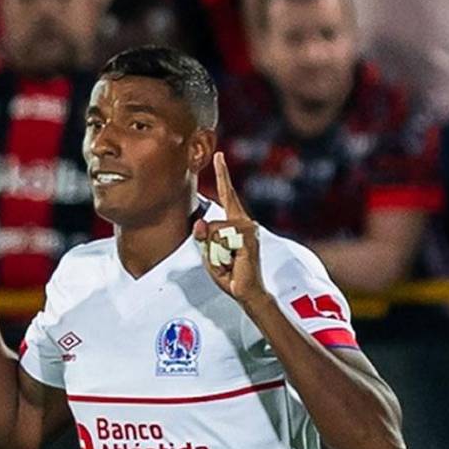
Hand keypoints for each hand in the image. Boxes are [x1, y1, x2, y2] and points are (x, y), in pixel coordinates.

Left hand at [194, 151, 264, 309]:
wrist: (247, 292)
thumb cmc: (231, 275)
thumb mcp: (210, 255)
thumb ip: (203, 238)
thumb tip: (200, 223)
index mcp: (236, 223)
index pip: (227, 195)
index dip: (223, 174)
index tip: (218, 156)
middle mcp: (244, 222)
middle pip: (210, 224)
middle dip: (209, 247)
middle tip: (225, 262)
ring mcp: (248, 228)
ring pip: (213, 232)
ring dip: (215, 253)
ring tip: (230, 263)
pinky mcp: (247, 236)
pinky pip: (220, 240)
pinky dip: (221, 255)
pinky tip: (234, 263)